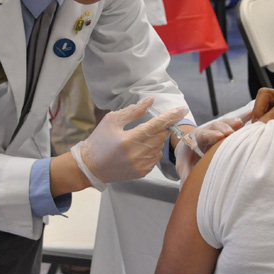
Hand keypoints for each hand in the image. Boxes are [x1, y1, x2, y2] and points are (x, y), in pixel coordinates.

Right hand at [71, 97, 187, 189]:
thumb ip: (133, 111)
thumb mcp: (112, 121)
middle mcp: (138, 154)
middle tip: (156, 123)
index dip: (170, 117)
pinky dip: (152, 150)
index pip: (156, 125)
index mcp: (130, 139)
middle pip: (161, 136)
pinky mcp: (142, 172)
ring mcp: (141, 165)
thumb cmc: (99, 141)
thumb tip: (150, 101)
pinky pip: (155, 158)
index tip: (182, 109)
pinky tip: (139, 149)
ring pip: (160, 147)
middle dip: (163, 127)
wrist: (91, 167)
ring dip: (156, 139)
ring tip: (140, 138)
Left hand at [175, 111, 250, 184]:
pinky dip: (243, 117)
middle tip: (231, 132)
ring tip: (241, 123)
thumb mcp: (182, 166)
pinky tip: (252, 113)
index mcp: (195, 138)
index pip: (203, 135)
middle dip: (223, 128)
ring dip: (233, 123)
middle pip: (215, 127)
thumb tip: (186, 187)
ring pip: (225, 123)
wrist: (186, 147)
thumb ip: (185, 174)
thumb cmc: (186, 157)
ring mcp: (217, 129)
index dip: (211, 135)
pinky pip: (234, 122)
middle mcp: (207, 131)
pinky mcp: (225, 130)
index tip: (219, 137)